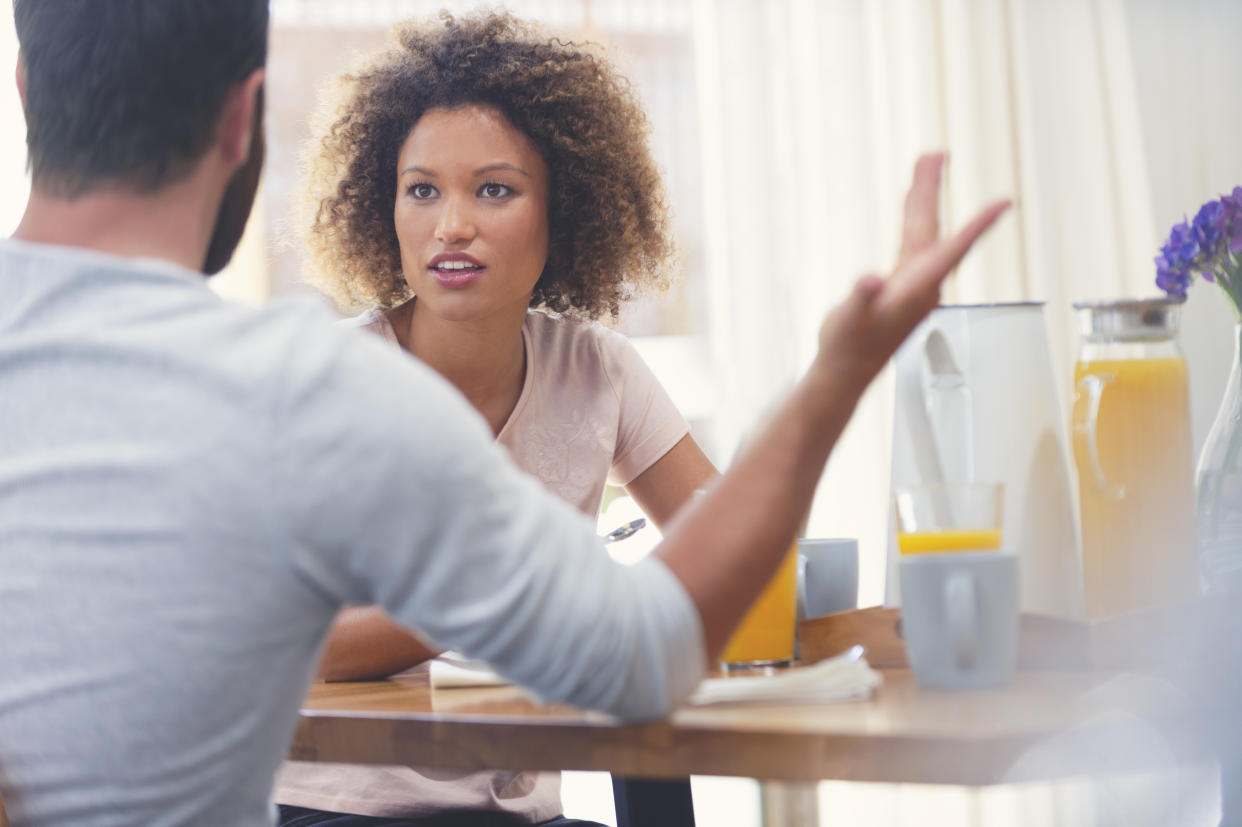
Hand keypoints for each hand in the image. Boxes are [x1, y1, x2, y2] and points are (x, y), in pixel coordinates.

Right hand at [812, 153, 1009, 393]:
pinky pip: (912, 243)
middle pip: (933, 229)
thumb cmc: (848, 348)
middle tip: (936, 154)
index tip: (1005, 202)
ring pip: (923, 232)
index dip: (979, 224)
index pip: (953, 249)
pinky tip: (911, 208)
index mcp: (916, 288)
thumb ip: (862, 297)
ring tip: (925, 166)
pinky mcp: (902, 287)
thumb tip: (870, 279)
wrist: (844, 372)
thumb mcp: (848, 320)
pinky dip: (913, 218)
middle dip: (932, 190)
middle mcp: (921, 284)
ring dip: (924, 199)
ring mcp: (913, 285)